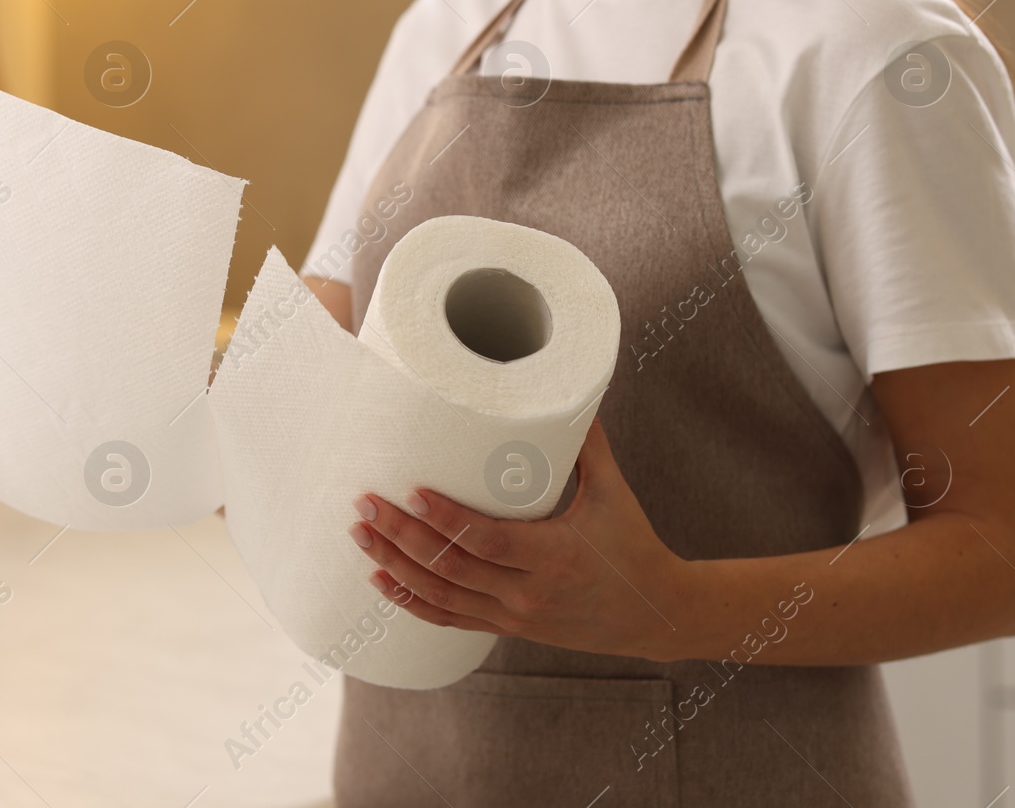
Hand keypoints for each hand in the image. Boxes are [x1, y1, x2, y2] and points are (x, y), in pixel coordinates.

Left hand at [348, 420, 691, 660]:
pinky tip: (380, 578)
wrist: (654, 613)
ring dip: (395, 565)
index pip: (486, 541)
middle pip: (451, 567)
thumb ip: (586, 443)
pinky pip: (449, 617)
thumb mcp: (613, 492)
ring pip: (440, 595)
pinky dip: (410, 601)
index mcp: (555, 556)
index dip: (445, 520)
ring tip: (361, 532)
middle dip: (401, 535)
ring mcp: (514, 614)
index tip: (411, 491)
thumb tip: (563, 389)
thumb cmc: (634, 544)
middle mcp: (528, 592)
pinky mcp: (506, 626)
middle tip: (365, 502)